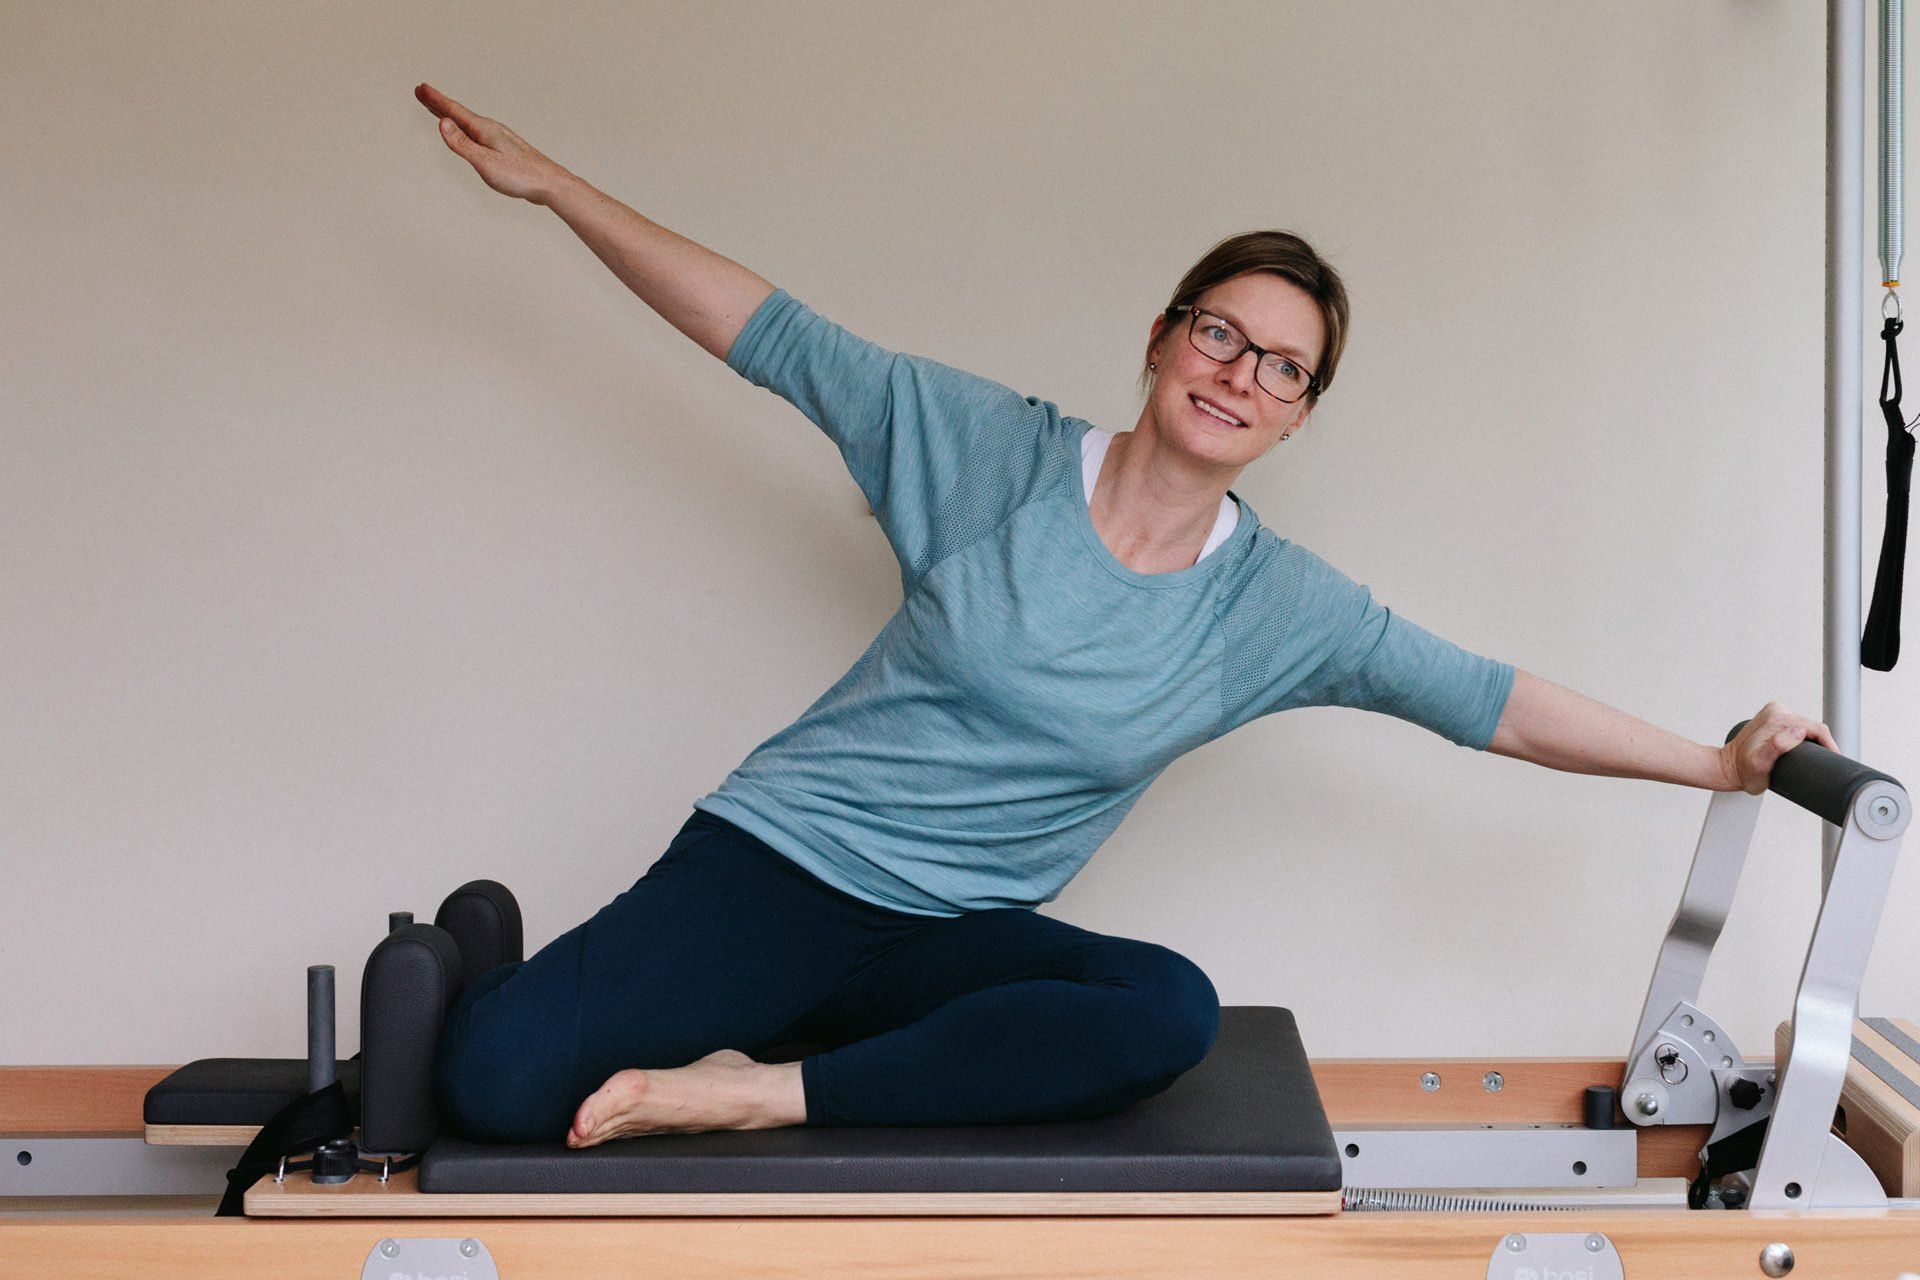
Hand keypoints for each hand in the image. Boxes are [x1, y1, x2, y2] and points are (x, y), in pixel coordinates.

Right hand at [415, 83, 571, 204]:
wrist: (550, 184)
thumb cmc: (520, 176)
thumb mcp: (485, 162)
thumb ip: (462, 144)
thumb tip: (442, 122)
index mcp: (484, 130)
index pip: (454, 112)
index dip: (435, 100)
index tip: (420, 88)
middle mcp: (491, 129)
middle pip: (459, 114)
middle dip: (438, 104)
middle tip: (422, 92)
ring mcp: (499, 138)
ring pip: (468, 123)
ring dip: (451, 115)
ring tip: (438, 110)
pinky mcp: (504, 149)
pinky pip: (478, 134)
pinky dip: (465, 128)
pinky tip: (467, 134)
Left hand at [1719, 702, 1837, 794]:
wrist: (1728, 769)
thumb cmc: (1743, 771)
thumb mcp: (1760, 764)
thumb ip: (1777, 747)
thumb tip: (1798, 732)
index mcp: (1777, 718)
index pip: (1816, 728)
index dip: (1830, 745)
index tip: (1835, 759)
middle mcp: (1776, 711)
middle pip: (1813, 727)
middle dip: (1823, 744)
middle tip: (1826, 764)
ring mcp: (1774, 714)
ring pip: (1807, 727)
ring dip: (1815, 742)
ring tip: (1817, 759)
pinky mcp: (1774, 719)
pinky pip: (1798, 727)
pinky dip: (1805, 738)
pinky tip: (1807, 750)